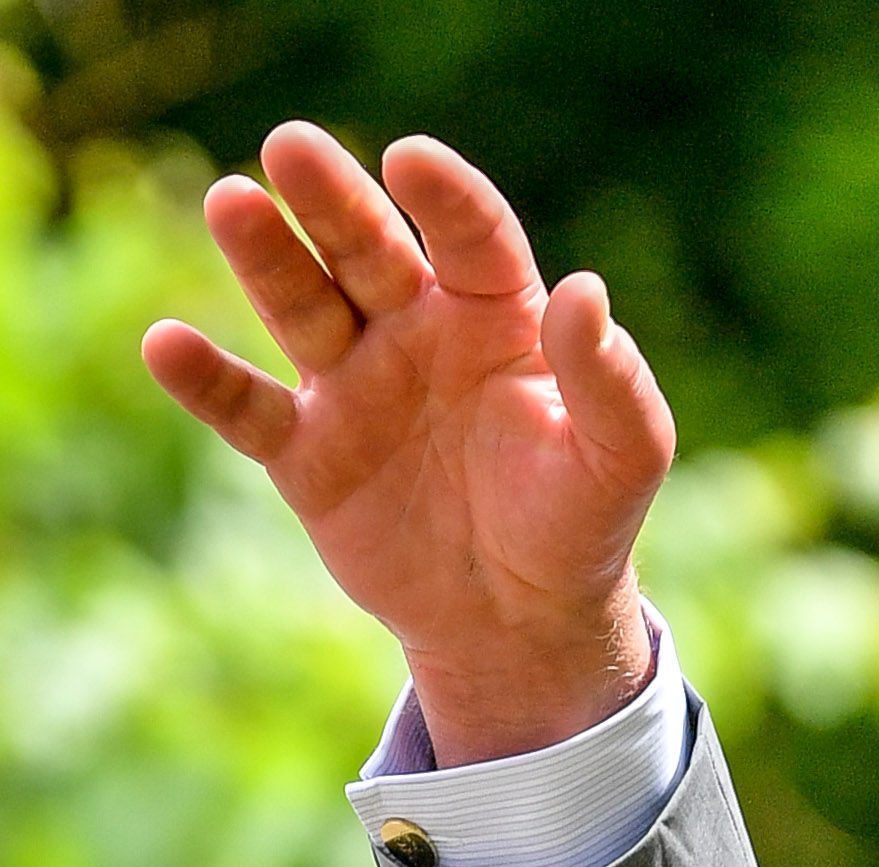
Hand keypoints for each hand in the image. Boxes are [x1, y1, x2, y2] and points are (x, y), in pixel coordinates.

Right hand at [143, 123, 676, 762]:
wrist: (521, 621)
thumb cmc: (581, 523)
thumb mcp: (622, 458)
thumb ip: (612, 381)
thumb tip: (587, 292)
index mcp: (499, 317)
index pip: (472, 239)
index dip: (446, 198)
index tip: (412, 161)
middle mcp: (418, 333)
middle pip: (368, 250)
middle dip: (332, 199)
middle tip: (291, 145)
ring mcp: (355, 386)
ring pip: (302, 306)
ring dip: (264, 257)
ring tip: (233, 202)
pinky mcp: (305, 454)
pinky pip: (247, 409)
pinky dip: (205, 381)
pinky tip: (167, 345)